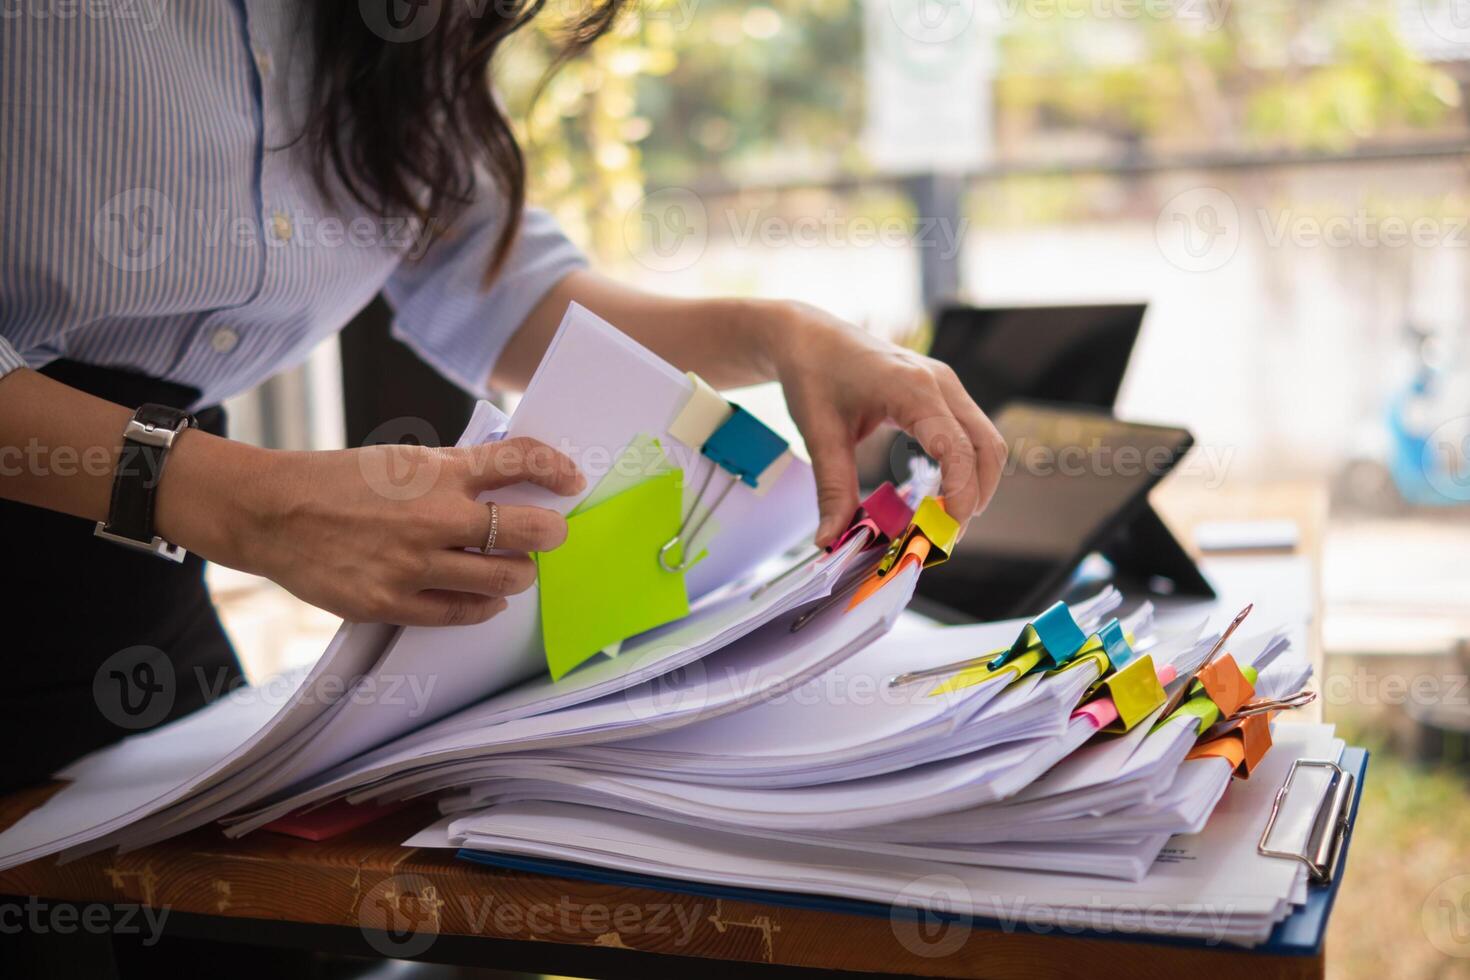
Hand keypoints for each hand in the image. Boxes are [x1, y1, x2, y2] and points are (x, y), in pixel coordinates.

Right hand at [158, 435, 584, 626]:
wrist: (271, 512)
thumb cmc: (341, 482)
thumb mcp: (403, 461)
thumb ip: (456, 471)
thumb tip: (513, 483)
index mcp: (437, 471)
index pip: (519, 461)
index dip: (556, 469)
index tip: (571, 480)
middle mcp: (433, 516)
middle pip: (527, 531)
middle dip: (550, 533)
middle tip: (550, 534)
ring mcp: (413, 564)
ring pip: (504, 578)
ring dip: (520, 572)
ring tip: (516, 567)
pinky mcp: (390, 603)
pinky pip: (460, 613)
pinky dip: (484, 605)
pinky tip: (488, 598)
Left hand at [762, 302, 1006, 546]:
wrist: (809, 337)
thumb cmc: (813, 376)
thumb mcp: (819, 434)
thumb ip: (832, 489)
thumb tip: (830, 539)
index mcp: (912, 388)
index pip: (958, 449)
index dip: (962, 494)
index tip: (946, 532)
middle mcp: (940, 383)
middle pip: (987, 447)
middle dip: (977, 495)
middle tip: (947, 535)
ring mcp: (945, 384)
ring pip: (986, 440)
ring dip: (976, 482)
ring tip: (943, 520)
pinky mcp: (942, 391)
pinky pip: (970, 432)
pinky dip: (966, 466)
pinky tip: (939, 493)